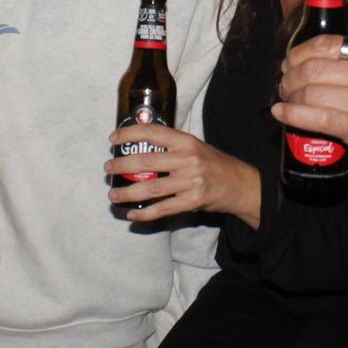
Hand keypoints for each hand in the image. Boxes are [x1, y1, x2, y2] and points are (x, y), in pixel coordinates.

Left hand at [104, 123, 261, 226]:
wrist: (239, 185)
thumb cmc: (213, 164)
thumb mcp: (195, 147)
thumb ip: (171, 147)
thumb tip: (138, 148)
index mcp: (186, 141)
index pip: (153, 132)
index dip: (130, 133)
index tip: (114, 138)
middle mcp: (188, 159)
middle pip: (146, 162)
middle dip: (122, 165)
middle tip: (108, 168)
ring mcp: (190, 182)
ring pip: (150, 189)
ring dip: (127, 193)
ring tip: (113, 195)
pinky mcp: (192, 201)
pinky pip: (162, 209)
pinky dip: (144, 214)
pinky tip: (132, 215)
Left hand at [272, 34, 347, 173]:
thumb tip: (322, 62)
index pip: (325, 44)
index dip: (299, 52)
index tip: (291, 62)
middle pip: (311, 68)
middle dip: (289, 76)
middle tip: (285, 84)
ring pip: (309, 92)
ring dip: (289, 97)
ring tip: (286, 101)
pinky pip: (316, 117)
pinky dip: (292, 115)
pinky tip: (282, 114)